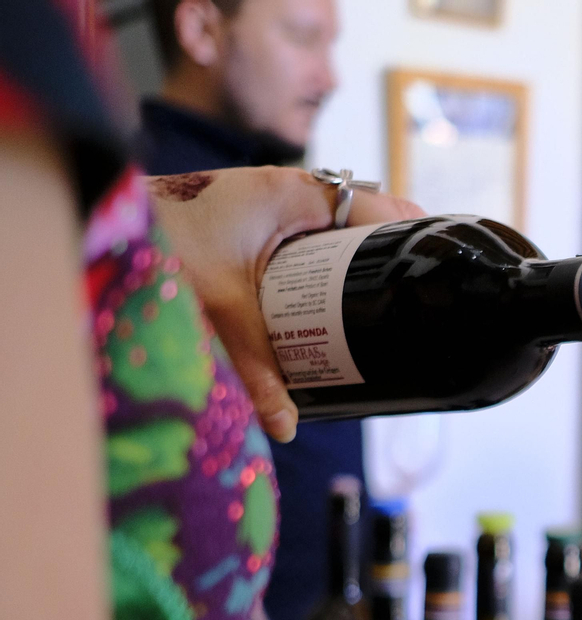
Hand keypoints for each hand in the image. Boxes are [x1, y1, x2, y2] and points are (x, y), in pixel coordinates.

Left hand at [148, 167, 424, 441]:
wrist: (103, 216)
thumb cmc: (160, 240)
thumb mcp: (218, 307)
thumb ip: (257, 368)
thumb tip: (286, 427)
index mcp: (297, 193)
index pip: (384, 209)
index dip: (417, 242)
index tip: (438, 280)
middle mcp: (290, 190)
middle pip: (367, 222)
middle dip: (390, 261)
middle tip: (410, 309)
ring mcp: (271, 201)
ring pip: (336, 231)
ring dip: (357, 264)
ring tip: (379, 311)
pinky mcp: (253, 217)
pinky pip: (309, 237)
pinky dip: (324, 265)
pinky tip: (330, 302)